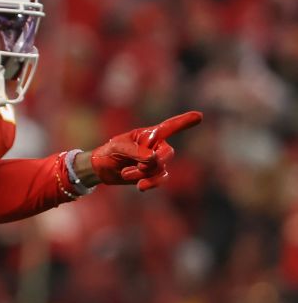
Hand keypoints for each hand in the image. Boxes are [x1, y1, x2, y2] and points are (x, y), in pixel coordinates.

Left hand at [80, 111, 201, 190]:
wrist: (103, 169)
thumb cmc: (109, 152)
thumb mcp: (118, 148)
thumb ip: (135, 151)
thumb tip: (153, 158)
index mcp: (149, 134)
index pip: (169, 127)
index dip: (184, 122)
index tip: (199, 116)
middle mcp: (156, 146)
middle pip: (167, 153)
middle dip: (154, 162)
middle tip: (136, 166)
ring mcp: (156, 161)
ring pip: (161, 169)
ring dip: (144, 174)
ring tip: (126, 173)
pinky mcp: (153, 175)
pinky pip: (160, 179)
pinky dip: (150, 183)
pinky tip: (140, 186)